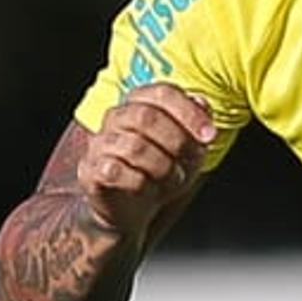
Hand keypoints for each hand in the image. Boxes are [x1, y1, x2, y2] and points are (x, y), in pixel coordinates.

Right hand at [76, 85, 215, 237]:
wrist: (128, 207)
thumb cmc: (158, 171)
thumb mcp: (187, 149)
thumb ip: (195, 125)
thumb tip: (202, 104)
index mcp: (140, 102)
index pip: (162, 93)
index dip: (189, 113)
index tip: (209, 136)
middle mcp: (117, 117)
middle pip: (146, 116)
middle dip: (177, 142)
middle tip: (189, 161)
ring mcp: (101, 143)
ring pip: (134, 146)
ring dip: (163, 167)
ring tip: (172, 178)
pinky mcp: (92, 170)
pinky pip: (116, 171)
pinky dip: (141, 182)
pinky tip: (149, 188)